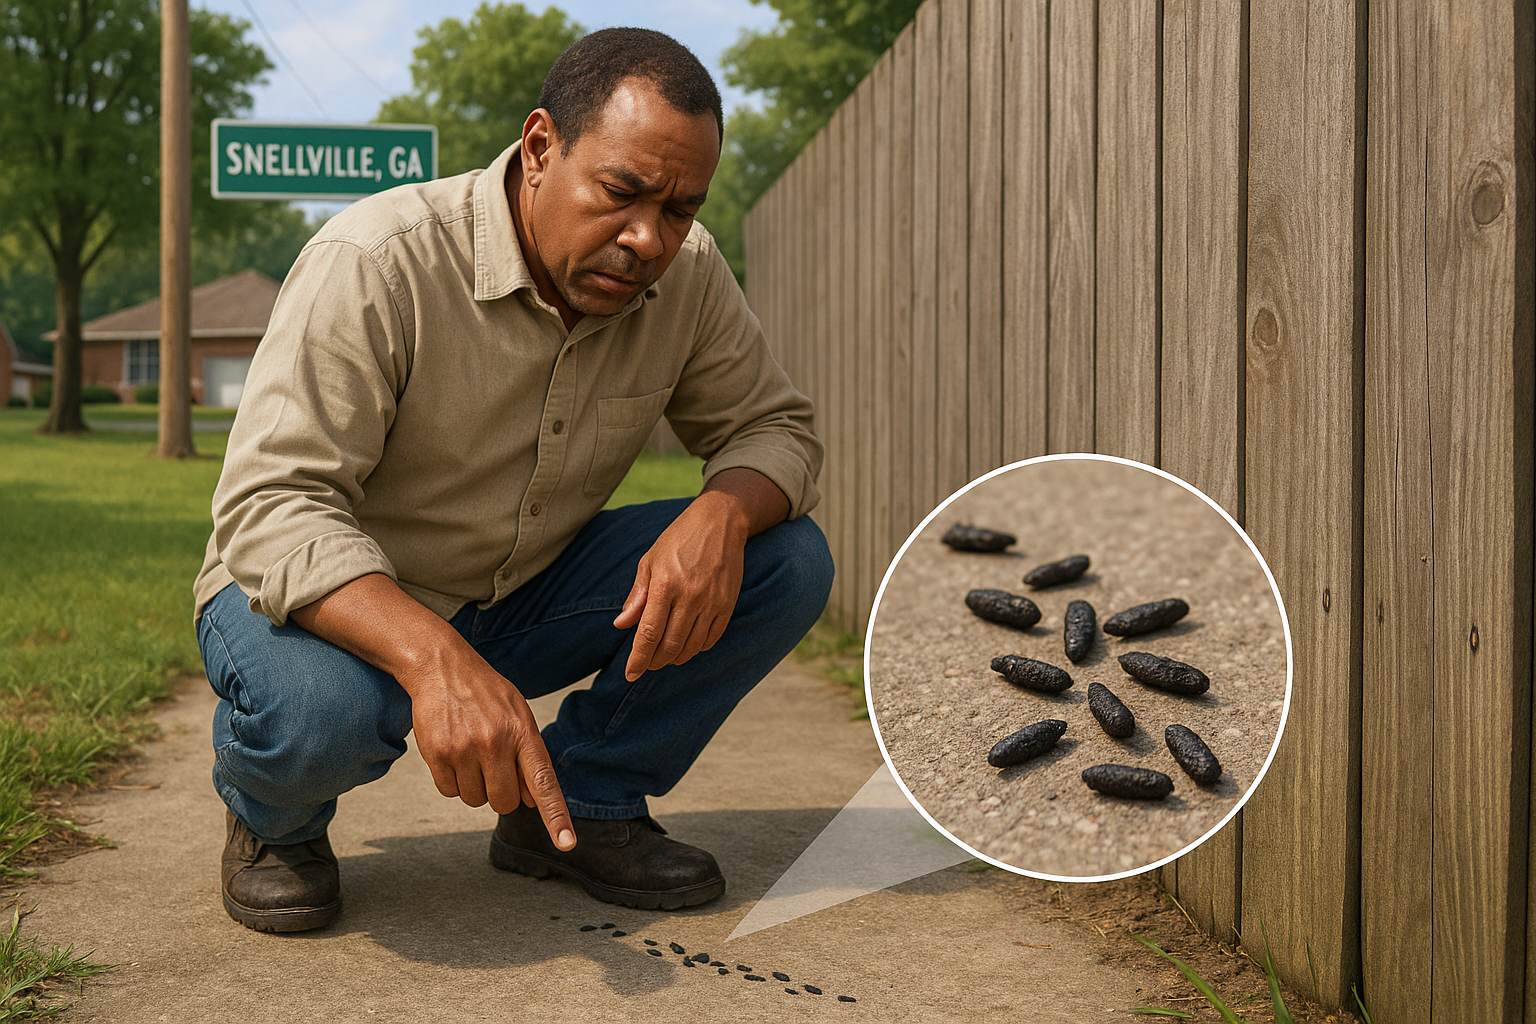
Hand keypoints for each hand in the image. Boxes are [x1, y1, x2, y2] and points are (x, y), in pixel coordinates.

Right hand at [400, 642, 575, 849]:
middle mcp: (497, 743)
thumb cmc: (486, 694)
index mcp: (524, 733)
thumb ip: (530, 756)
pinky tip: (452, 752)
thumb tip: (534, 801)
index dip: (556, 816)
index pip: (544, 783)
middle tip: (492, 766)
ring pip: (475, 800)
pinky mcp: (438, 753)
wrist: (442, 667)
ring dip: (473, 786)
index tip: (567, 844)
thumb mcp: (518, 714)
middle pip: (505, 802)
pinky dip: (451, 781)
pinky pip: (448, 792)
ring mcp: (466, 749)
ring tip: (470, 752)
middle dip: (501, 794)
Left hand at [612, 467, 790, 681]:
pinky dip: (698, 648)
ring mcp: (711, 602)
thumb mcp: (650, 561)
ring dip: (675, 658)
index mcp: (665, 585)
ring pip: (691, 646)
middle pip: (669, 645)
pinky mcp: (728, 604)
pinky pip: (712, 638)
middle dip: (655, 662)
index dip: (638, 658)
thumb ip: (637, 595)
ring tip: (665, 657)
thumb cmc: (678, 539)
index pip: (648, 633)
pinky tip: (688, 646)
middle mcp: (689, 597)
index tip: (630, 674)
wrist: (720, 522)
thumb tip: (622, 625)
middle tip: (647, 665)